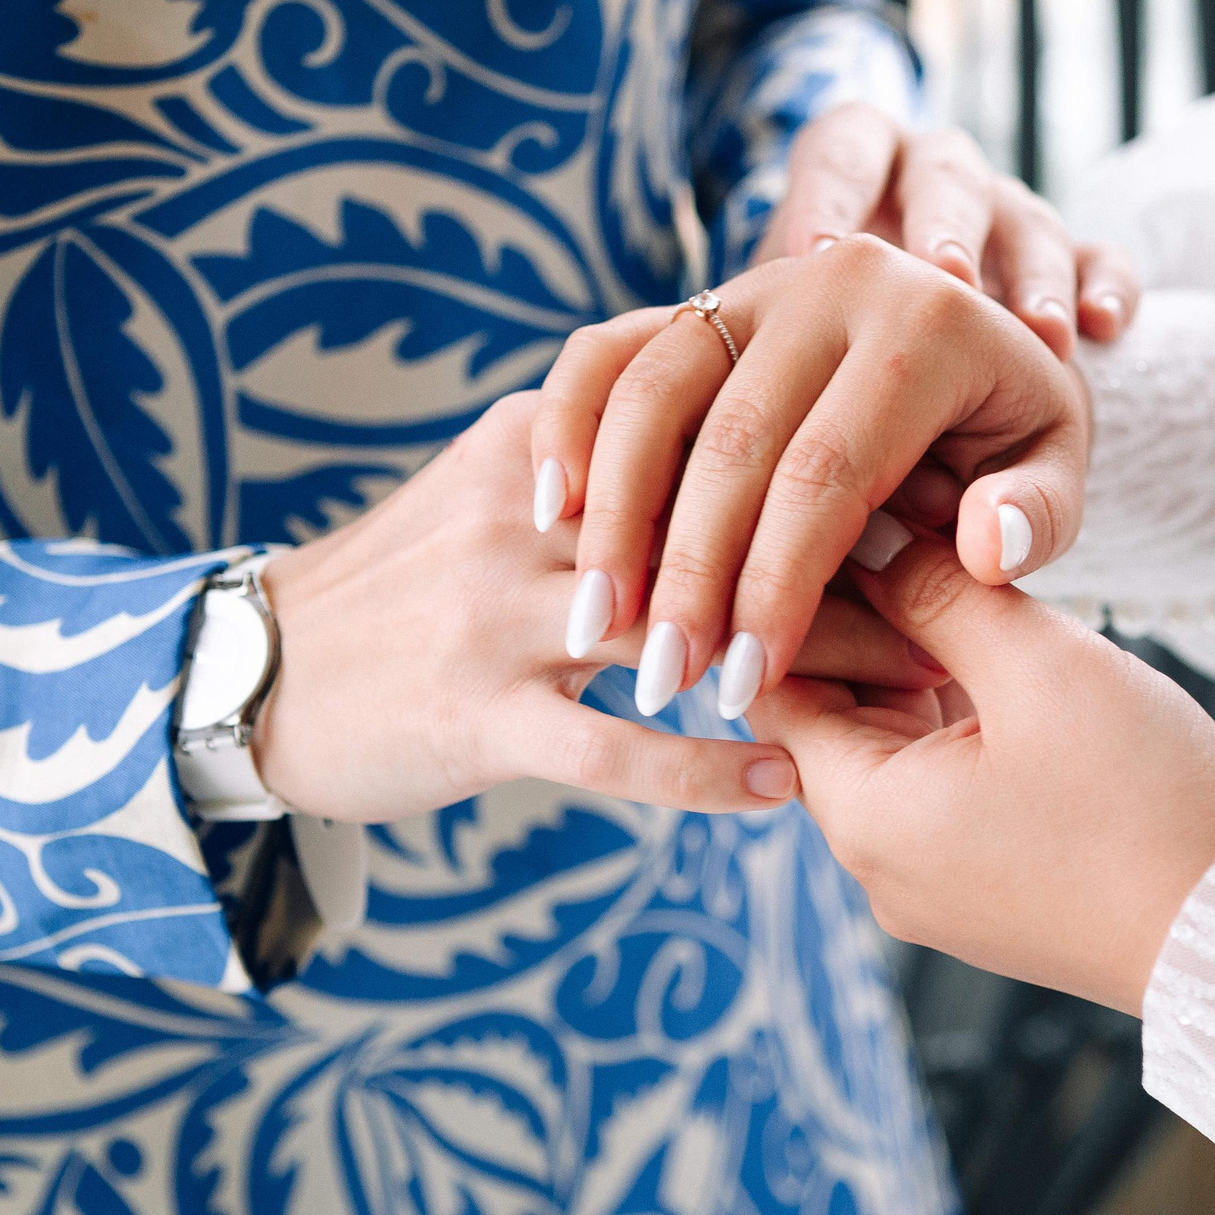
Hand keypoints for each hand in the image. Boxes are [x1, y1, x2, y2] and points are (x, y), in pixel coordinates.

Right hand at [248, 393, 944, 825]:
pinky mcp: (473, 712)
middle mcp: (530, 508)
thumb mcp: (512, 489)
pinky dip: (703, 767)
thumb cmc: (415, 584)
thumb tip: (770, 452)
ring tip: (913, 705)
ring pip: (681, 629)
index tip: (940, 511)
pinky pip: (611, 745)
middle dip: (852, 574)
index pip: (718, 430)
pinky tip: (782, 784)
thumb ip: (625, 461)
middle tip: (958, 619)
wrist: (256, 666)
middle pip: (721, 525)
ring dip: (808, 669)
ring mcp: (497, 611)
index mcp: (551, 431)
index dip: (838, 471)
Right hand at [529, 238, 1090, 725]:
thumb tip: (983, 547)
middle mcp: (834, 276)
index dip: (780, 585)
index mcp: (927, 320)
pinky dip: (570, 424)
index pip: (828, 472)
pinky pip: (607, 350)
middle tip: (667, 677)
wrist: (974, 343)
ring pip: (652, 394)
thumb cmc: (1008, 436)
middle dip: (690, 571)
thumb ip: (1036, 516)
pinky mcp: (696, 296)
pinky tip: (559, 515)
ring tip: (599, 624)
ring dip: (616, 515)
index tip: (749, 682)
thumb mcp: (1052, 472)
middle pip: (729, 440)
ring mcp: (754, 279)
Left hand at [749, 522, 1214, 1013]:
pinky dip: (954, 730)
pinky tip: (1009, 677)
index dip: (802, 595)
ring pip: (889, 754)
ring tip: (971, 604)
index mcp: (864, 816)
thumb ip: (944, 591)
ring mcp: (933, 890)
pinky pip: (938, 795)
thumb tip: (877, 539)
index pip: (773, 683)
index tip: (857, 528)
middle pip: (828, 720)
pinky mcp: (986, 898)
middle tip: (919, 551)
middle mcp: (877, 867)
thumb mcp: (1039, 664)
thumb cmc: (1145, 805)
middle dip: (865, 632)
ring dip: (916, 677)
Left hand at [764, 103, 1139, 357]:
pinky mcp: (1072, 261)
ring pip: (1027, 216)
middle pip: (943, 172)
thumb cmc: (816, 347)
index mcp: (854, 172)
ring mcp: (1008, 218)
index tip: (814, 253)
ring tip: (1038, 330)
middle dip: (944, 225)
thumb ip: (750, 341)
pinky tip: (1103, 327)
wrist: (896, 372)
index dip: (829, 194)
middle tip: (944, 282)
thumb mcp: (776, 327)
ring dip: (1030, 269)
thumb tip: (706, 360)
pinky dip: (1105, 286)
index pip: (841, 149)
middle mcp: (933, 183)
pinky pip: (1101, 257)